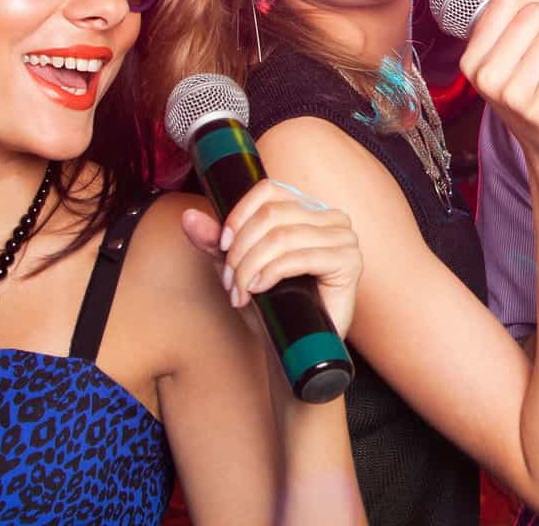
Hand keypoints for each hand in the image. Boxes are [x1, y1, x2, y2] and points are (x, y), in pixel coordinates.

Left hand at [182, 179, 361, 335]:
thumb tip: (189, 217)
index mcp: (307, 209)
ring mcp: (344, 238)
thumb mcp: (237, 267)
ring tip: (241, 291)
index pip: (268, 190)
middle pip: (271, 215)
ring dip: (251, 266)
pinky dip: (271, 273)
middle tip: (231, 281)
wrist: (291, 348)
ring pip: (282, 236)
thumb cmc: (270, 306)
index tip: (222, 246)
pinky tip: (260, 289)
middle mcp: (330, 217)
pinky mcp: (350, 262)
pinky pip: (300, 257)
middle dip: (240, 250)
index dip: (238, 215)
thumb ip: (215, 241)